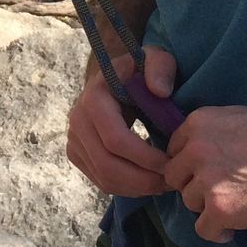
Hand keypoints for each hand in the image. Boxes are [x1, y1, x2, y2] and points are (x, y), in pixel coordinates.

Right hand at [65, 49, 178, 197]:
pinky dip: (127, 188)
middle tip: (172, 180)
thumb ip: (161, 67)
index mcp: (94, 97)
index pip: (115, 139)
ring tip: (165, 182)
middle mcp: (77, 120)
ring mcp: (73, 139)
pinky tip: (149, 181)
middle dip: (143, 179)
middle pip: (108, 165)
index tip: (172, 161)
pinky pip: (101, 181)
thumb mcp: (154, 58)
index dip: (145, 157)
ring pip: (104, 178)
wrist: (115, 78)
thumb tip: (160, 91)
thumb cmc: (140, 70)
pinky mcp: (76, 154)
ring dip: (137, 188)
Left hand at [162, 105, 246, 241]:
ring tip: (235, 207)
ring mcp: (205, 180)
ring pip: (190, 203)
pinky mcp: (219, 209)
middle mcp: (195, 149)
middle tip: (220, 192)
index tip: (208, 174)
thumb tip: (198, 155)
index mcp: (198, 123)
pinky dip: (218, 232)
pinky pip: (203, 229)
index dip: (191, 165)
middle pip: (176, 178)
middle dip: (195, 186)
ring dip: (209, 208)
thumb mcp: (237, 120)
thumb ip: (212, 135)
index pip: (175, 150)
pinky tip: (233, 229)